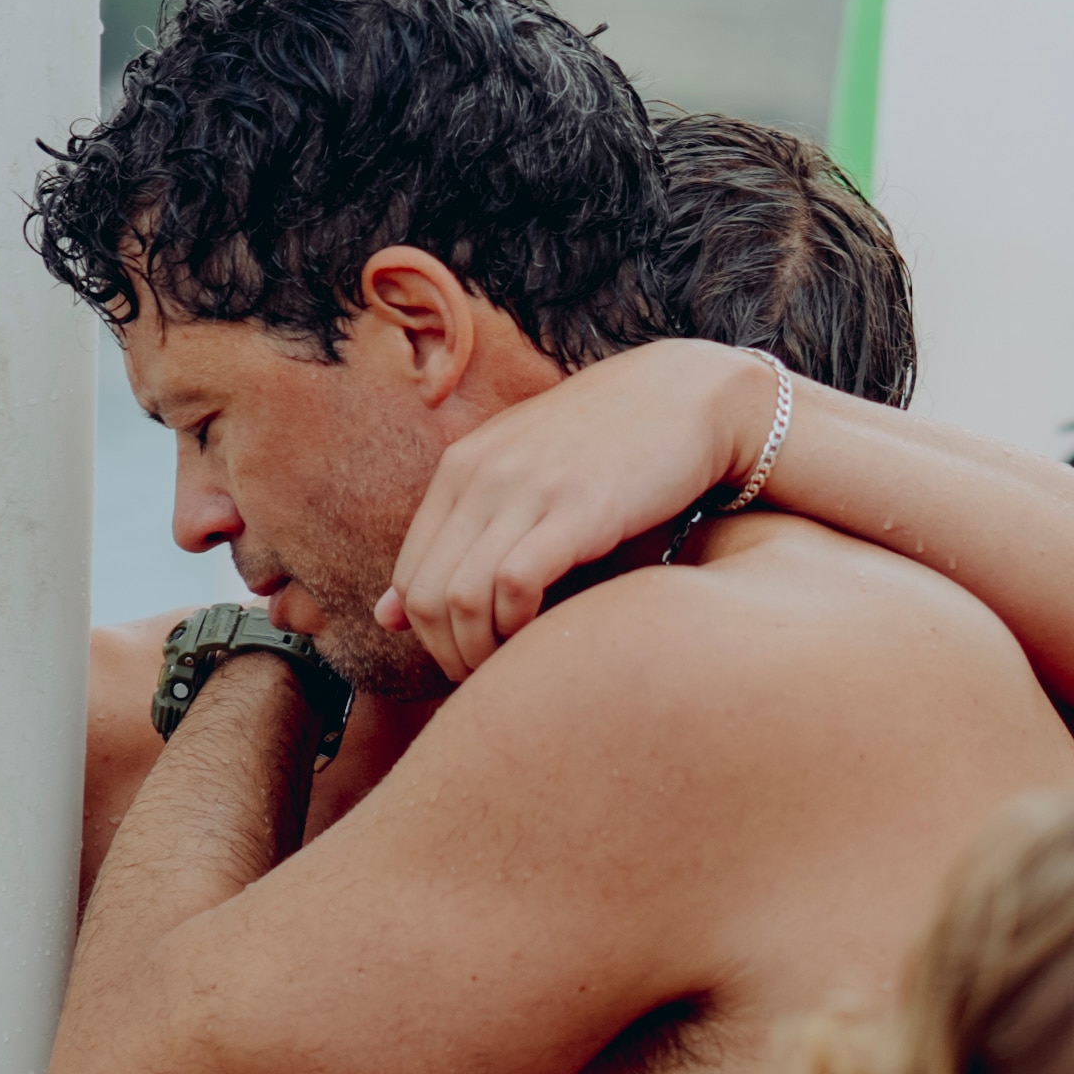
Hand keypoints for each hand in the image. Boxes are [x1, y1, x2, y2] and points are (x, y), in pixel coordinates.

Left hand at [377, 339, 764, 680]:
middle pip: (424, 596)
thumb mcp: (520, 481)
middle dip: (449, 655)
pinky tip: (547, 632)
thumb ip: (456, 542)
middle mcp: (481, 475)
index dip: (431, 637)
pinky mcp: (576, 506)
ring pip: (459, 598)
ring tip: (515, 666)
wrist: (688, 394)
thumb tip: (385, 617)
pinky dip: (521, 625)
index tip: (470, 657)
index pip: (409, 577)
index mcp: (460, 469)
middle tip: (489, 678)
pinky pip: (514, 583)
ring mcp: (525, 488)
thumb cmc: (610, 449)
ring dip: (482, 651)